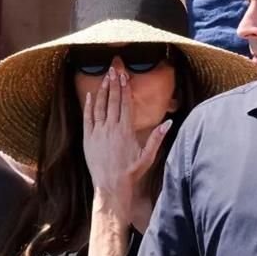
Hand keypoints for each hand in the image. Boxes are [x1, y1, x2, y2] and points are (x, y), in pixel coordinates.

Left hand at [82, 68, 170, 216]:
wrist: (111, 185)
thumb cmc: (131, 172)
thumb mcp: (148, 156)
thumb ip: (157, 138)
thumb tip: (169, 123)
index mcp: (126, 130)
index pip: (125, 104)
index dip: (124, 88)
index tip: (124, 76)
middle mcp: (111, 128)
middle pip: (112, 101)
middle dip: (113, 84)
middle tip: (113, 69)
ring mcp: (98, 132)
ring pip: (99, 107)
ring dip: (101, 91)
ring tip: (104, 78)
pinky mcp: (88, 139)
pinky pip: (87, 118)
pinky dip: (88, 106)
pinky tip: (89, 95)